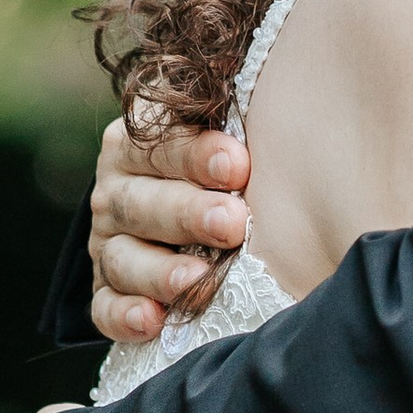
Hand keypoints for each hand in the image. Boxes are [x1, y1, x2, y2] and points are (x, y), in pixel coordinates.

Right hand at [87, 111, 251, 347]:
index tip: (239, 166)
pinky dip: (125, 315)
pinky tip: (152, 322)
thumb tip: (306, 89)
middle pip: (140, 201)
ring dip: (159, 270)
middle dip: (186, 213)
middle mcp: (118, 188)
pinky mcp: (109, 289)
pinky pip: (105, 306)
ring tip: (197, 282)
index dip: (194, 154)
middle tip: (233, 225)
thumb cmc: (235, 169)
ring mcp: (110, 241)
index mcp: (142, 140)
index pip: (157, 141)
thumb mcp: (236, 134)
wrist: (207, 220)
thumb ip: (250, 115)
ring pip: (121, 256)